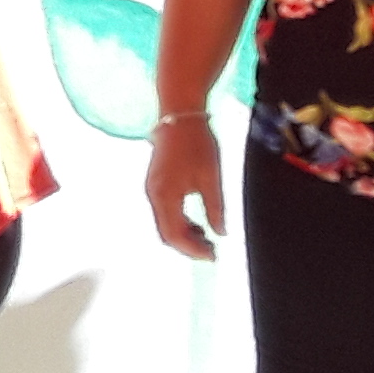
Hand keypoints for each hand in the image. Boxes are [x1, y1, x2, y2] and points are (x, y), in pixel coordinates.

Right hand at [146, 116, 223, 259]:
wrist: (179, 116)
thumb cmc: (197, 144)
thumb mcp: (212, 178)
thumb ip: (215, 208)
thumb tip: (221, 233)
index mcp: (166, 195)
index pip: (175, 234)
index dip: (193, 250)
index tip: (214, 255)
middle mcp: (154, 195)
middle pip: (166, 233)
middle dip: (188, 246)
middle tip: (212, 250)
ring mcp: (152, 189)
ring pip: (164, 224)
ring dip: (184, 235)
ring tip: (208, 236)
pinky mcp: (156, 184)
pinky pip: (164, 213)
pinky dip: (179, 222)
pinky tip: (196, 221)